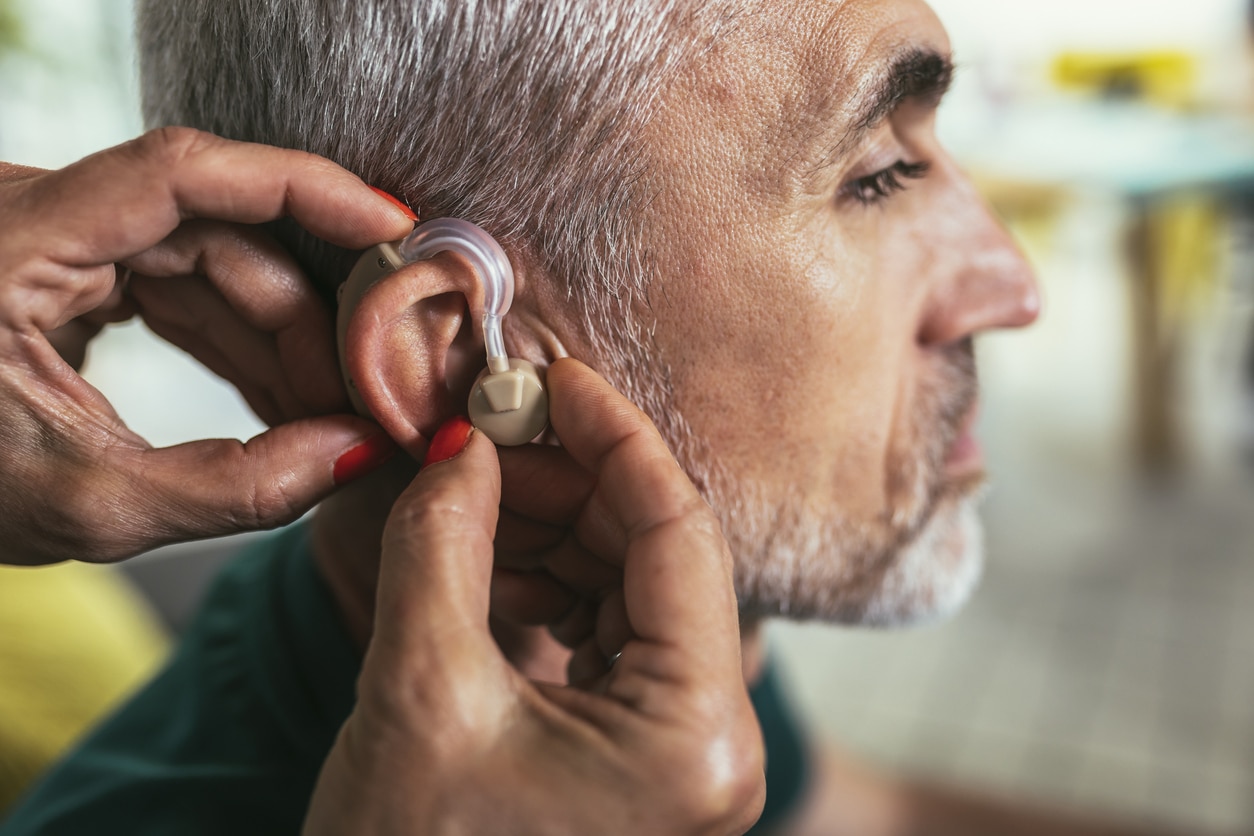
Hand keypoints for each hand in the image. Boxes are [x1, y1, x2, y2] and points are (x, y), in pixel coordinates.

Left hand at [0, 128, 414, 564]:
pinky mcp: (73, 269)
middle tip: (367, 397)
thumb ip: (232, 486)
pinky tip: (284, 401)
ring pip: (212, 263)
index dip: (301, 187)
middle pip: (218, 235)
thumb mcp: (85, 505)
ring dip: (279, 340)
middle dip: (303, 321)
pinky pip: (182, 287)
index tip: (390, 228)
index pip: (180, 171)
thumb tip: (355, 455)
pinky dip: (237, 343)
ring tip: (331, 416)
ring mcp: (57, 238)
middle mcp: (36, 215)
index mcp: (10, 240)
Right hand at [305, 359, 765, 835]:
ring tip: (472, 489)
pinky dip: (552, 583)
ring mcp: (684, 755)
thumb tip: (465, 444)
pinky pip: (612, 635)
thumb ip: (445, 543)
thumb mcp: (418, 692)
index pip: (680, 533)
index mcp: (697, 737)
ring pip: (634, 590)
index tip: (553, 375)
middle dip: (572, 481)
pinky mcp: (643, 757)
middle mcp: (715, 745)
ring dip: (555, 528)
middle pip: (661, 557)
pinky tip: (487, 553)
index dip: (614, 437)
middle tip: (488, 430)